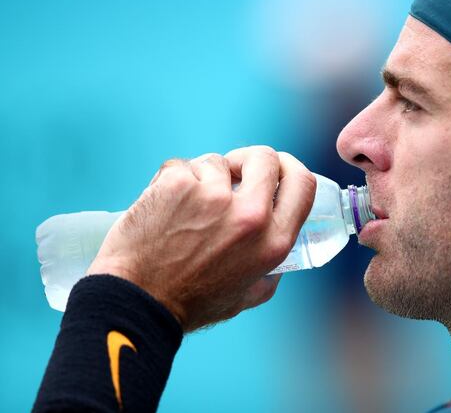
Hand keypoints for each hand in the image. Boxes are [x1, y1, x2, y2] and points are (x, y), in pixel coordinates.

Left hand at [86, 146, 315, 331]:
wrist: (136, 302)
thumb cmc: (189, 304)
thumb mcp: (247, 296)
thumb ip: (270, 272)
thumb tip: (278, 261)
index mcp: (273, 242)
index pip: (302, 182)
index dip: (290, 167)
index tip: (277, 167)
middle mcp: (251, 216)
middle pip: (265, 158)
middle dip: (247, 160)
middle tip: (230, 174)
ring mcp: (213, 197)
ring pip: (216, 161)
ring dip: (202, 177)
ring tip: (184, 208)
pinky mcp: (178, 184)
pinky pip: (181, 166)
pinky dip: (171, 181)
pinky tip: (163, 206)